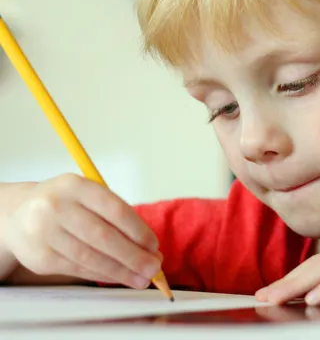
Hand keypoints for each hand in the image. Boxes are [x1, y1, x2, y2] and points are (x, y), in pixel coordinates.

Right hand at [1, 174, 160, 288]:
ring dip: (120, 271)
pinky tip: (119, 277)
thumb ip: (118, 219)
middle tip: (154, 268)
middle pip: (102, 236)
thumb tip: (151, 251)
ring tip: (141, 279)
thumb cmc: (68, 206)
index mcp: (76, 186)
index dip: (138, 231)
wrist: (19, 215)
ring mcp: (44, 232)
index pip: (114, 210)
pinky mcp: (40, 257)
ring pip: (90, 257)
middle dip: (133, 256)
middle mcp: (57, 206)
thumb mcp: (89, 198)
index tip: (154, 246)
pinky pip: (78, 269)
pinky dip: (102, 275)